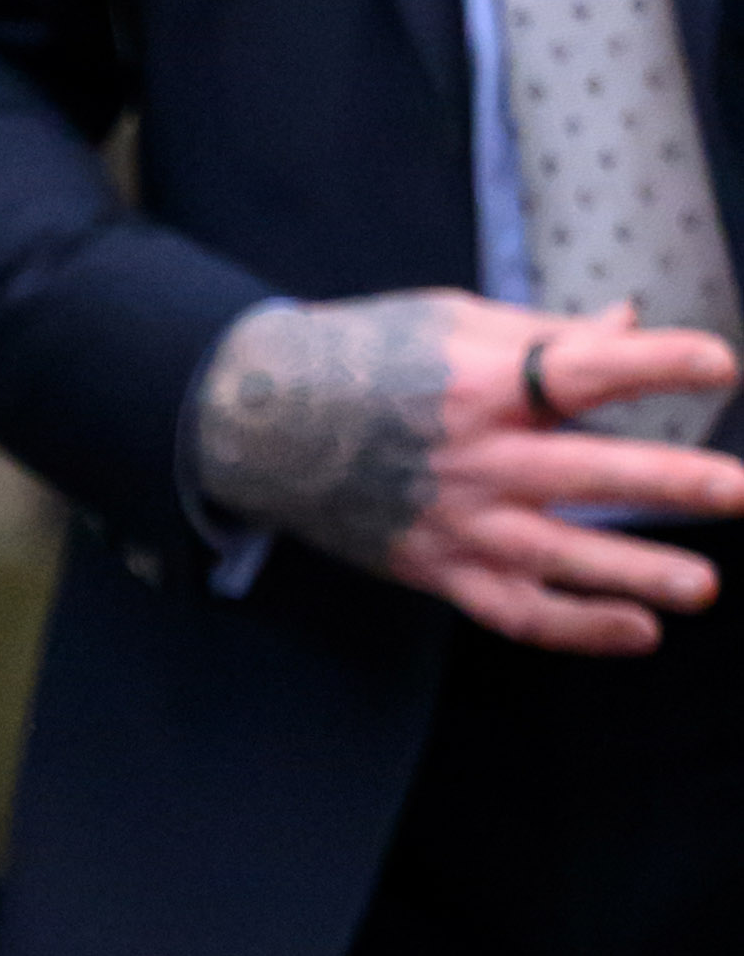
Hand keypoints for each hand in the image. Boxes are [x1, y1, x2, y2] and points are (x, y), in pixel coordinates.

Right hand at [189, 291, 743, 649]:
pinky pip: (515, 611)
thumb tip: (629, 325)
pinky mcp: (438, 568)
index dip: (658, 365)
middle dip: (674, 483)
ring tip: (703, 588)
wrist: (260, 422)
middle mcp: (476, 458)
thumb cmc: (365, 356)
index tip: (723, 366)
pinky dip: (578, 628)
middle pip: (590, 473)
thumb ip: (548, 336)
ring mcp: (457, 522)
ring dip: (635, 572)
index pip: (586, 371)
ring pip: (559, 557)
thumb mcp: (455, 323)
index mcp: (484, 382)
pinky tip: (640, 633)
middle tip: (742, 491)